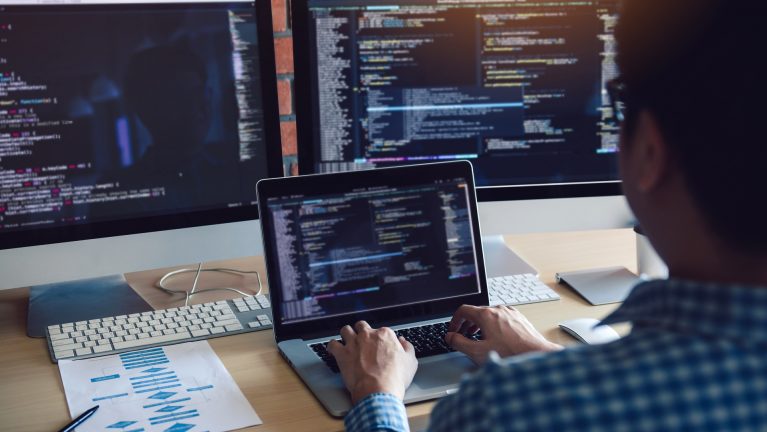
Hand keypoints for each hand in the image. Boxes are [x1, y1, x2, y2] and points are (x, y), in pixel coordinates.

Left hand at [328, 321, 417, 403]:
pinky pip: (332, 344)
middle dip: (361, 331)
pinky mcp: (342, 354)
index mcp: (385, 335)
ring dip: (346, 334)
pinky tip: (333, 350)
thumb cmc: (395, 378)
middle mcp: (368, 335)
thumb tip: (403, 342)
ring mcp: (354, 343)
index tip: (379, 345)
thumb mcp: (410, 362)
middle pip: (362, 326)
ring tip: (347, 341)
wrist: (378, 390)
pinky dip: (332, 347)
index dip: (380, 339)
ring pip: (346, 330)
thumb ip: (407, 348)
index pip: (381, 330)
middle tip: (362, 340)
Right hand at [446, 305, 562, 363]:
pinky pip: (501, 318)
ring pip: (489, 315)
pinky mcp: (519, 318)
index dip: (454, 321)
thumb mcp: (478, 352)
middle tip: (462, 336)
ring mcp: (510, 313)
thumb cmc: (511, 354)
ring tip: (477, 338)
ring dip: (479, 326)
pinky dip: (493, 326)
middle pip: (476, 312)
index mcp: (486, 315)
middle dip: (466, 325)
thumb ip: (459, 343)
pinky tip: (496, 339)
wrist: (537, 355)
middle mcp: (498, 310)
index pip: (463, 310)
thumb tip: (450, 337)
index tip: (453, 330)